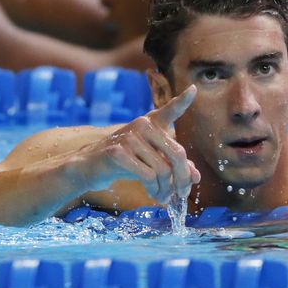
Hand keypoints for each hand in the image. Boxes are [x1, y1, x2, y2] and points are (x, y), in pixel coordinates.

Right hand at [79, 85, 200, 202]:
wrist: (91, 166)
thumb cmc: (126, 162)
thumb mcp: (152, 160)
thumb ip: (175, 165)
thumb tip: (196, 177)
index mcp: (151, 122)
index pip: (169, 110)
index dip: (182, 101)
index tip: (194, 90)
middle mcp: (142, 125)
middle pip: (177, 154)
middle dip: (183, 179)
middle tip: (182, 194)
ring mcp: (129, 137)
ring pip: (163, 170)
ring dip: (167, 189)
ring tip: (164, 198)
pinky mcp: (118, 152)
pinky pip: (148, 176)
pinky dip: (154, 190)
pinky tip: (153, 194)